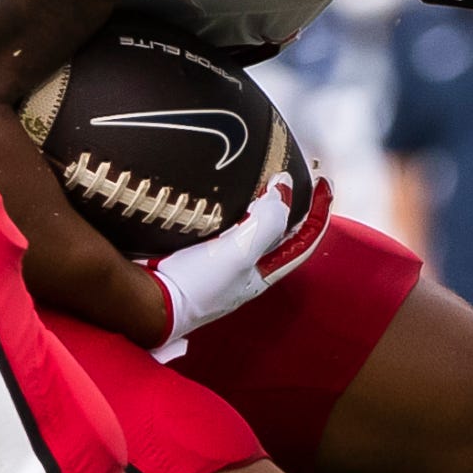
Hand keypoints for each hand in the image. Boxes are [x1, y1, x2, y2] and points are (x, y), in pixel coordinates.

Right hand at [143, 172, 332, 348]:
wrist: (149, 301)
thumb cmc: (197, 286)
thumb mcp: (239, 254)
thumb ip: (266, 222)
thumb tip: (284, 187)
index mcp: (264, 271)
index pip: (304, 239)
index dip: (318, 212)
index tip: (323, 182)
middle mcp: (247, 266)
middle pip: (279, 230)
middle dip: (289, 203)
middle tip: (290, 172)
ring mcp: (222, 259)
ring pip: (251, 225)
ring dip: (259, 201)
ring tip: (260, 174)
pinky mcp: (198, 251)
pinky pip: (224, 223)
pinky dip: (231, 205)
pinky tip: (224, 192)